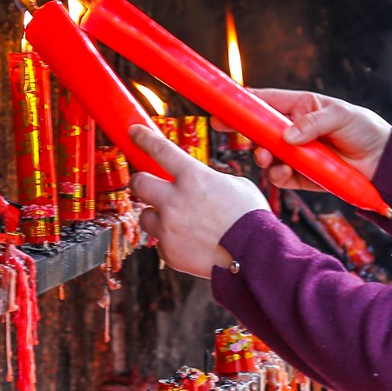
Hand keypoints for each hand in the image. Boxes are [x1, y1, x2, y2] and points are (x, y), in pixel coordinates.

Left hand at [127, 125, 269, 277]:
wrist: (256, 257)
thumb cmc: (251, 219)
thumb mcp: (236, 185)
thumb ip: (208, 179)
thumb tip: (197, 182)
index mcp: (194, 177)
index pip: (160, 149)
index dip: (144, 138)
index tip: (135, 133)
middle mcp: (175, 201)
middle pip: (138, 182)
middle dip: (142, 181)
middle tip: (150, 184)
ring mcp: (169, 228)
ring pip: (146, 215)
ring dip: (158, 215)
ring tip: (181, 222)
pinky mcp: (169, 252)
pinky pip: (161, 241)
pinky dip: (172, 240)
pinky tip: (192, 242)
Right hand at [214, 89, 390, 192]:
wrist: (383, 163)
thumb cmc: (364, 129)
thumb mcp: (341, 115)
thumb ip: (312, 123)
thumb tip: (286, 136)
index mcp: (299, 107)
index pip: (265, 102)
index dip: (242, 105)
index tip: (222, 110)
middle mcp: (293, 130)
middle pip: (259, 131)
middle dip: (247, 135)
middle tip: (241, 140)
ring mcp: (295, 154)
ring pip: (266, 156)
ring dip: (262, 157)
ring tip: (267, 158)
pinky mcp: (301, 176)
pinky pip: (280, 177)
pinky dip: (277, 176)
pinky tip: (283, 172)